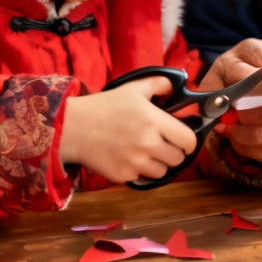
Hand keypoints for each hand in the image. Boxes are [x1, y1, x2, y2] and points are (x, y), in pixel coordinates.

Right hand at [59, 76, 196, 183]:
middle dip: (174, 151)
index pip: (188, 140)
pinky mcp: (124, 176)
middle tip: (163, 144)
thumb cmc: (104, 106)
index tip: (183, 139)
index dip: (189, 141)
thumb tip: (176, 87)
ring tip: (146, 152)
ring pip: (163, 172)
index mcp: (154, 121)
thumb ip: (159, 84)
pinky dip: (140, 170)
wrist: (73, 127)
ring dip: (159, 163)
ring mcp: (136, 162)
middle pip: (178, 158)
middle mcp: (148, 144)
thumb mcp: (133, 88)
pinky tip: (129, 157)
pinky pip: (143, 178)